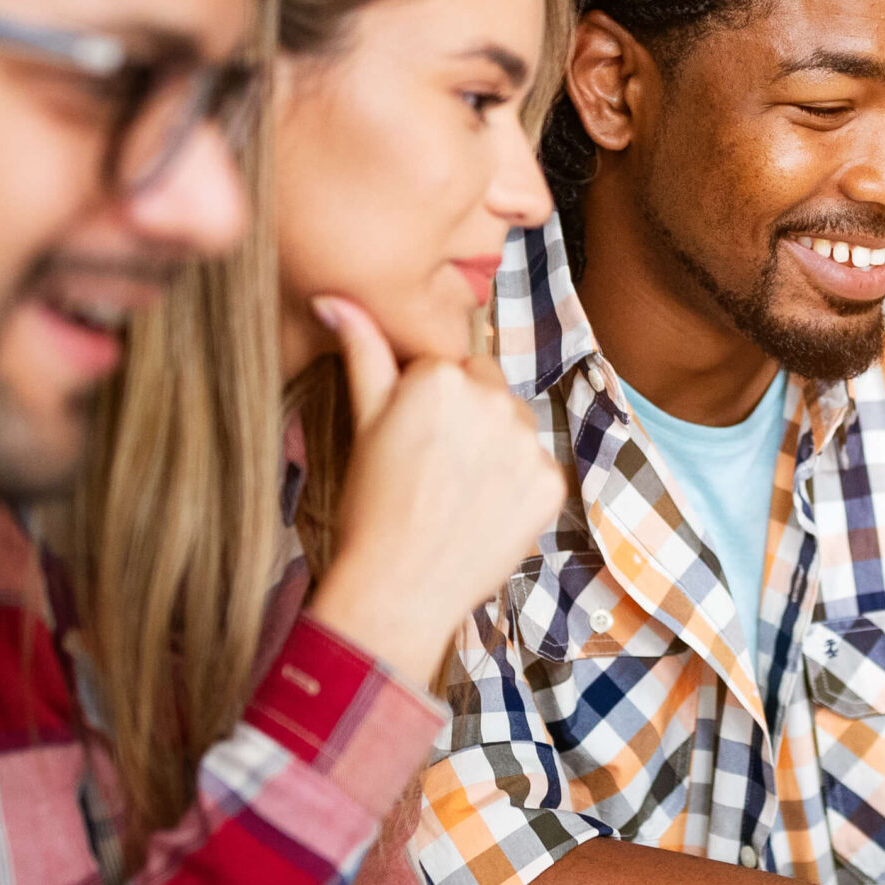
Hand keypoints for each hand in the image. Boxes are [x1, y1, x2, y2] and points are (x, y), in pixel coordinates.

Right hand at [304, 294, 565, 688]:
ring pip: (515, 426)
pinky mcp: (551, 482)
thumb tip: (333, 298)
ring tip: (456, 492)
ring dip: (495, 448)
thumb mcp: (362, 421)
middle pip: (489, 389)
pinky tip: (483, 512)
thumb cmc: (370, 505)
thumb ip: (362, 351)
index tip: (414, 440)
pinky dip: (517, 487)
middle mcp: (492, 398)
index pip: (451, 367)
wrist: (398, 586)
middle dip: (469, 417)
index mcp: (442, 374)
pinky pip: (538, 468)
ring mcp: (527, 442)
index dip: (431, 404)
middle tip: (434, 467)